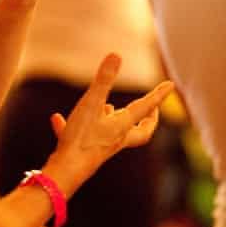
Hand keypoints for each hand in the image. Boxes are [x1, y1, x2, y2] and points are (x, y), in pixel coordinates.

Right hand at [48, 53, 172, 187]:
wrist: (65, 171)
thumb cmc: (81, 139)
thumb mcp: (90, 103)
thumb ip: (103, 79)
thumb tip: (115, 55)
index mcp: (121, 126)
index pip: (145, 108)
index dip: (158, 95)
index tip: (170, 85)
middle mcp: (116, 138)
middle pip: (140, 132)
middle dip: (149, 119)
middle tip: (152, 109)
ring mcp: (101, 146)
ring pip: (114, 134)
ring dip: (113, 119)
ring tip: (108, 107)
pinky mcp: (84, 151)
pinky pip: (82, 137)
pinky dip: (74, 127)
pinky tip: (57, 119)